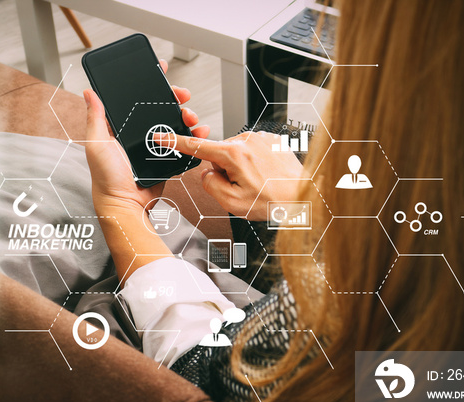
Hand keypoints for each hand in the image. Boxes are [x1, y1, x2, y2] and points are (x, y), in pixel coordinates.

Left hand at [83, 59, 208, 214]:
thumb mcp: (97, 144)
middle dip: (174, 97)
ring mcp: (155, 145)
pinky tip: (199, 132)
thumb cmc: (106, 178)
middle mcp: (138, 132)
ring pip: (175, 122)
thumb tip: (89, 92)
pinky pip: (183, 142)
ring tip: (192, 117)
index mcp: (121, 126)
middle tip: (182, 95)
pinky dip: (194, 136)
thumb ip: (95, 118)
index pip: (136, 97)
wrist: (126, 205)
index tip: (159, 69)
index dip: (149, 82)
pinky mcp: (167, 157)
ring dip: (187, 115)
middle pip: (161, 106)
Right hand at [163, 131, 304, 219]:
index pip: (196, 147)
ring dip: (240, 167)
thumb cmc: (273, 202)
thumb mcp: (231, 203)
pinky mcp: (272, 139)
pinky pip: (251, 150)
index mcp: (234, 154)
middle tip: (243, 187)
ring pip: (235, 152)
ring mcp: (261, 137)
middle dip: (224, 170)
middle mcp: (247, 140)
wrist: (304, 197)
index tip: (160, 136)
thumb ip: (210, 185)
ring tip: (259, 182)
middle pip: (219, 154)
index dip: (174, 142)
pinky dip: (254, 163)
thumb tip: (207, 174)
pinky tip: (266, 175)